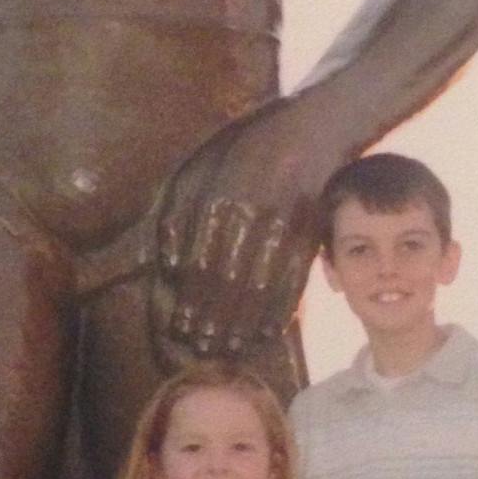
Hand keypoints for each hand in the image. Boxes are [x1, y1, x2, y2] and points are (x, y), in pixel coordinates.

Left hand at [151, 105, 329, 361]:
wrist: (312, 130)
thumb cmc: (247, 150)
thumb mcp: (201, 170)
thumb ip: (178, 215)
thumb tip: (165, 265)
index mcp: (218, 201)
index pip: (199, 265)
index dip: (189, 302)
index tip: (180, 329)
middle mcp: (251, 217)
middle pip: (228, 283)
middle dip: (213, 321)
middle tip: (201, 348)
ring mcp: (284, 227)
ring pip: (261, 287)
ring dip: (245, 324)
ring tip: (230, 348)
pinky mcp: (310, 235)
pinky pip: (294, 281)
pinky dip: (281, 311)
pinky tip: (269, 332)